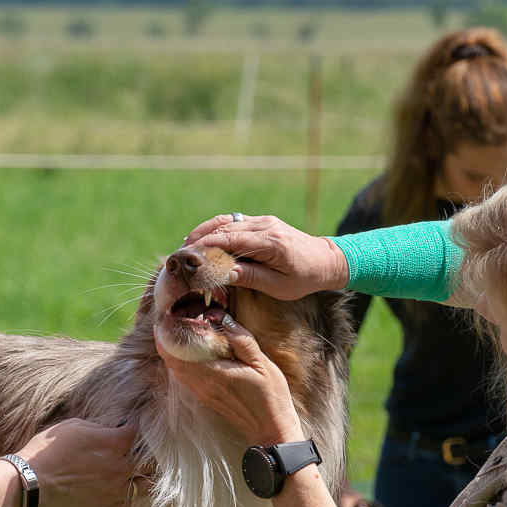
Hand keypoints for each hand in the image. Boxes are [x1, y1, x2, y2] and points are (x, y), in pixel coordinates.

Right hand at [18, 418, 140, 506]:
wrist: (32, 485)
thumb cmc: (47, 451)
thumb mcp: (72, 427)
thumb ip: (98, 429)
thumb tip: (109, 430)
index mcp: (115, 444)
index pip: (136, 432)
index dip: (133, 426)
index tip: (129, 424)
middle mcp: (120, 468)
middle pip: (149, 461)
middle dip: (145, 454)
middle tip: (138, 451)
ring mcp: (114, 491)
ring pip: (144, 486)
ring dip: (142, 478)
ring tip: (137, 474)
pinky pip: (123, 500)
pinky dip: (122, 492)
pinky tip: (114, 487)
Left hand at [156, 314, 303, 445]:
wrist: (271, 430)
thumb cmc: (271, 396)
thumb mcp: (262, 363)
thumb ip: (240, 340)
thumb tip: (221, 318)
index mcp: (212, 373)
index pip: (174, 350)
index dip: (166, 330)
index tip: (171, 313)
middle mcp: (200, 384)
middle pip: (168, 357)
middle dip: (167, 335)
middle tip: (176, 315)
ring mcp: (200, 392)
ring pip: (173, 366)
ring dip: (173, 347)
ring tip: (182, 328)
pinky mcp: (204, 396)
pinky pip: (183, 374)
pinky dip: (181, 358)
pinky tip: (193, 347)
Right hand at [184, 213, 348, 300]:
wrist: (326, 260)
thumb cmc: (304, 278)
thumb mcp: (278, 285)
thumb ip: (249, 277)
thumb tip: (222, 273)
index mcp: (270, 242)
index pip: (230, 240)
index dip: (205, 248)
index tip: (187, 258)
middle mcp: (264, 226)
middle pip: (223, 229)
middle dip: (198, 241)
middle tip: (180, 256)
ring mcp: (262, 221)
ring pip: (225, 222)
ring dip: (203, 233)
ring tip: (186, 247)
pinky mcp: (261, 223)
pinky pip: (233, 224)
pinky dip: (215, 231)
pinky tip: (203, 241)